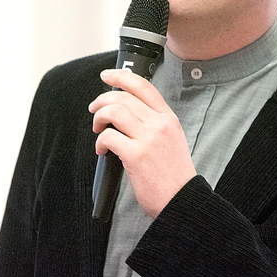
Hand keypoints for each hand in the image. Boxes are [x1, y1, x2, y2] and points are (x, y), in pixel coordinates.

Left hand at [89, 68, 196, 218]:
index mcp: (169, 118)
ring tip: (98, 129)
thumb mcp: (173, 139)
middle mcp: (160, 124)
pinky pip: (109, 137)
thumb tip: (127, 110)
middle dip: (102, 100)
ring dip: (99, 117)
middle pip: (123, 97)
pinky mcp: (135, 155)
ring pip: (113, 111)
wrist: (181, 200)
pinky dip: (100, 141)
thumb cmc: (173, 174)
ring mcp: (148, 138)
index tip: (107, 76)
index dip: (121, 76)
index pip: (143, 86)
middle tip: (94, 110)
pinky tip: (102, 150)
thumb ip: (154, 123)